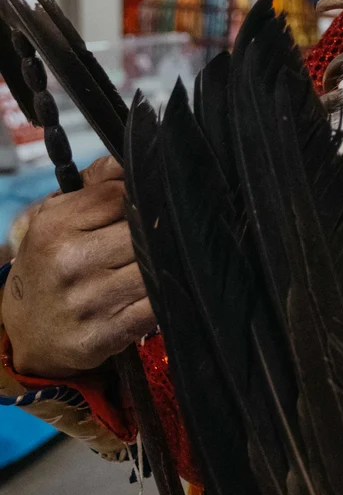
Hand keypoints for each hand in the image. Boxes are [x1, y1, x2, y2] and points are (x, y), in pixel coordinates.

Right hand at [1, 154, 155, 379]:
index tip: (147, 203)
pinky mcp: (105, 335)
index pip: (120, 194)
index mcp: (55, 226)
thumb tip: (131, 159)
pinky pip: (155, 307)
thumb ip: (96, 182)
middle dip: (155, 230)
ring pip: (152, 267)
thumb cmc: (51, 263)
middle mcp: (70, 263)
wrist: (25, 331)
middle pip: (140, 231)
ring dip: (165, 262)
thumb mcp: (57, 217)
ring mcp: (88, 302)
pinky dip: (164, 295)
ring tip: (165, 258)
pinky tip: (161, 288)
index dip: (140, 196)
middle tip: (162, 232)